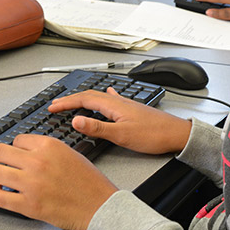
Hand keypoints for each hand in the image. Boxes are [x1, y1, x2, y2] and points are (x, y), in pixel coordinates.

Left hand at [0, 134, 115, 229]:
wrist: (98, 206)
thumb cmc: (89, 182)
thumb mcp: (69, 152)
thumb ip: (46, 150)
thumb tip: (25, 151)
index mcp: (49, 146)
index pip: (17, 139)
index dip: (17, 148)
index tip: (17, 155)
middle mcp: (37, 161)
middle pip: (0, 152)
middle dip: (2, 158)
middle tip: (6, 164)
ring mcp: (31, 183)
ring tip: (5, 179)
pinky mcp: (28, 205)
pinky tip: (1, 192)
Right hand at [49, 87, 191, 154]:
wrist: (176, 134)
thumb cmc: (153, 135)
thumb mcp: (122, 135)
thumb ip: (97, 128)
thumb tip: (75, 120)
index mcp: (114, 105)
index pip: (83, 99)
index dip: (66, 103)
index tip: (52, 107)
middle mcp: (119, 101)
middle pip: (90, 95)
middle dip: (71, 99)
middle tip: (56, 105)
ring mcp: (126, 104)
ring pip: (99, 97)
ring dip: (84, 98)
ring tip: (73, 102)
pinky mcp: (132, 109)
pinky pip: (112, 99)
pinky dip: (103, 98)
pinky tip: (108, 94)